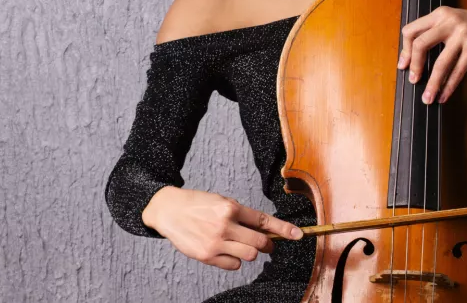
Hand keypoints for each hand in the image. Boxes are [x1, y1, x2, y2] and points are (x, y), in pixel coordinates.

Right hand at [143, 186, 303, 270]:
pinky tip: (225, 251)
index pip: (264, 221)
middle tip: (267, 245)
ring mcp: (215, 242)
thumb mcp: (221, 201)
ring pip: (249, 256)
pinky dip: (234, 260)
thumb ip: (241, 215)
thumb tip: (265, 230)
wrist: (168, 210)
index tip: (298, 235)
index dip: (284, 229)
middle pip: (260, 243)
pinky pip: (233, 265)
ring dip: (250, 252)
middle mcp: (224, 224)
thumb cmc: (197, 204)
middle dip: (267, 245)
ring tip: (240, 244)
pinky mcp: (206, 255)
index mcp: (230, 207)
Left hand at [397, 5, 466, 104]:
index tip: (404, 65)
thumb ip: (436, 32)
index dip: (405, 50)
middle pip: (421, 44)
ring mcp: (462, 35)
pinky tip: (444, 95)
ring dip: (432, 84)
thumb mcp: (453, 21)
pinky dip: (449, 86)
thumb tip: (416, 57)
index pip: (411, 31)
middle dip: (415, 66)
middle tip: (413, 81)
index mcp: (439, 14)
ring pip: (441, 63)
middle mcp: (448, 21)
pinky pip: (458, 71)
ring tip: (427, 98)